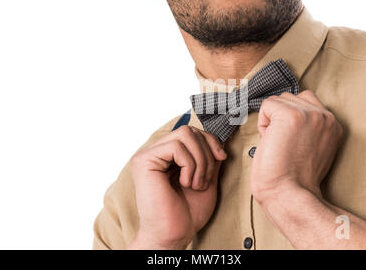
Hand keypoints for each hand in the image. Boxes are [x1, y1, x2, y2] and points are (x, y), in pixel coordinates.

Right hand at [128, 126, 226, 249]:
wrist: (174, 234)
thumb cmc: (188, 212)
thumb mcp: (206, 178)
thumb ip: (209, 157)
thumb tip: (218, 139)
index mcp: (168, 154)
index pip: (192, 132)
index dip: (211, 142)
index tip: (221, 159)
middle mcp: (155, 151)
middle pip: (189, 130)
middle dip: (206, 153)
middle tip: (204, 180)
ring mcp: (148, 154)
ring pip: (185, 135)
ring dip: (199, 161)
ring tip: (196, 184)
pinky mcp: (144, 161)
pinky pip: (176, 148)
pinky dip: (189, 166)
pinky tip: (185, 183)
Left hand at [251, 90, 343, 205]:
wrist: (288, 193)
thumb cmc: (293, 177)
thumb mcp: (312, 148)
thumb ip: (309, 128)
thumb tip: (286, 113)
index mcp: (333, 125)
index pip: (306, 102)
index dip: (291, 120)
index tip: (291, 144)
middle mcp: (325, 116)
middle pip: (290, 98)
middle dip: (280, 118)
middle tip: (283, 145)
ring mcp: (310, 114)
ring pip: (278, 100)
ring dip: (271, 120)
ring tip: (278, 144)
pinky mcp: (291, 116)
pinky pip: (266, 105)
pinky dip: (262, 123)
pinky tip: (270, 141)